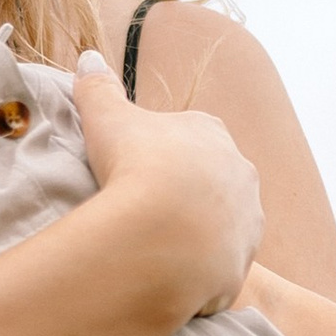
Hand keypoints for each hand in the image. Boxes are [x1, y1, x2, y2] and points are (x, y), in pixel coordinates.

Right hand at [71, 55, 263, 315]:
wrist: (164, 233)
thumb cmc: (136, 166)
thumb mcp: (108, 119)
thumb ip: (99, 89)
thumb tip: (88, 56)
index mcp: (212, 133)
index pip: (195, 134)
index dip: (167, 151)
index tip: (141, 167)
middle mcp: (241, 174)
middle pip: (216, 181)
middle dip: (190, 194)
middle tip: (148, 211)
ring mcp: (246, 222)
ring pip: (224, 227)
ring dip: (200, 235)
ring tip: (159, 250)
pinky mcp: (240, 265)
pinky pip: (219, 269)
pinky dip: (199, 273)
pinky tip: (169, 279)